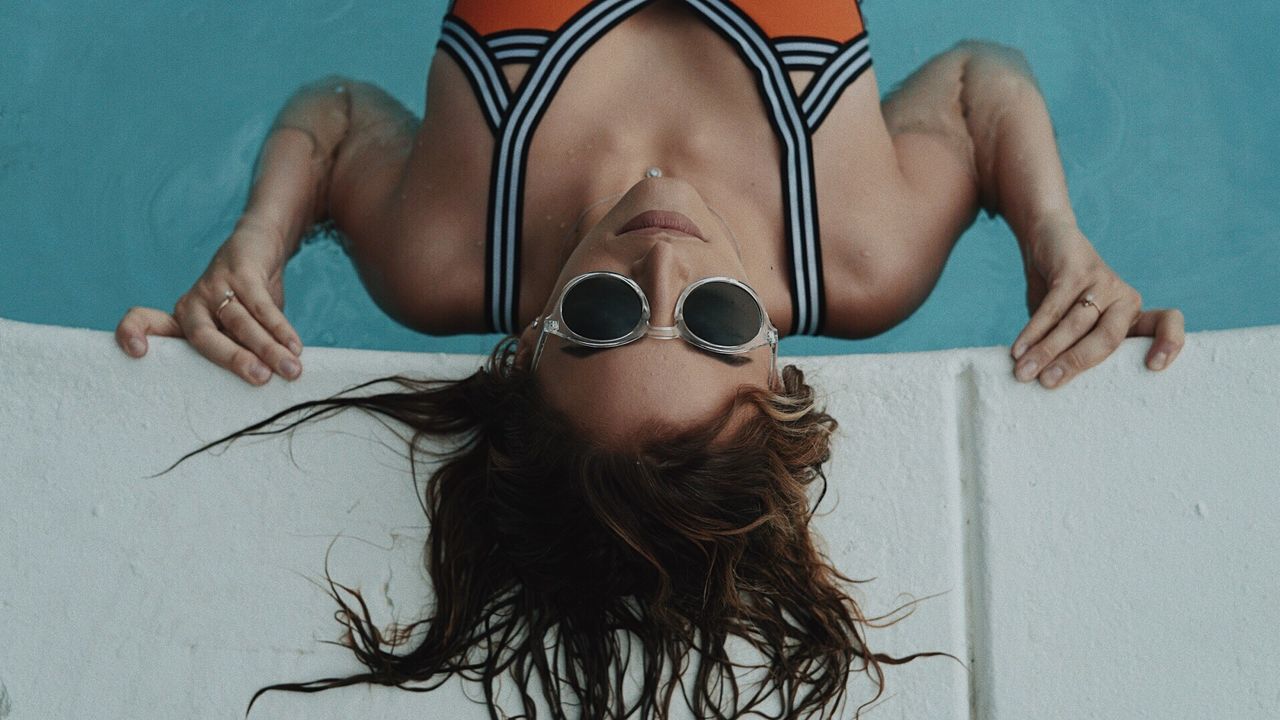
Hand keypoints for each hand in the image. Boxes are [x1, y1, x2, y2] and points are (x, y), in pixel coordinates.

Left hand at [115, 219, 303, 384]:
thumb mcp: (232, 324)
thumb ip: (236, 347)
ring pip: (241, 322)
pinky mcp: (240, 273)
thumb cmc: (245, 299)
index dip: (132, 332)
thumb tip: (262, 382)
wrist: (260, 245)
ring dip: (269, 348)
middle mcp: (192, 304)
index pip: (143, 321)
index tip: (136, 352)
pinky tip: (294, 346)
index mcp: (183, 320)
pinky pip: (262, 306)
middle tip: (261, 378)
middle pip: (204, 337)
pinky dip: (280, 328)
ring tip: (291, 370)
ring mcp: (214, 286)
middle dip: (233, 359)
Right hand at [1009, 215, 1184, 388]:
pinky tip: (1019, 349)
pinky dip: (1033, 331)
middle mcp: (1124, 298)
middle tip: (1047, 383)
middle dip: (1075, 363)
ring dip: (1046, 351)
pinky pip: (1053, 308)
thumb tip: (1049, 382)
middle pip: (1108, 338)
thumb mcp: (1074, 321)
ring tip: (1023, 372)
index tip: (1154, 367)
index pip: (1166, 323)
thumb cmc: (1061, 292)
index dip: (1169, 343)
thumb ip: (1072, 346)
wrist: (1048, 239)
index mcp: (1131, 314)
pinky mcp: (1076, 271)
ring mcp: (1102, 282)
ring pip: (1074, 325)